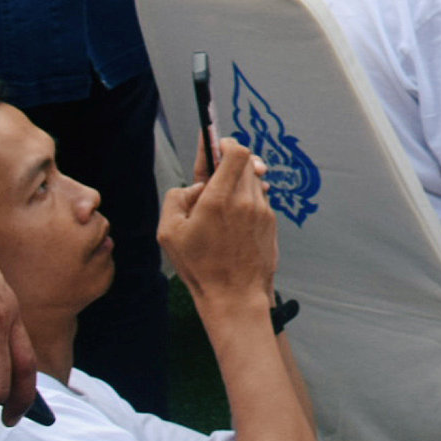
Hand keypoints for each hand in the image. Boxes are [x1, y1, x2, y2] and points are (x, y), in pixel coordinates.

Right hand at [160, 137, 277, 315]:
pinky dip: (247, 202)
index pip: (234, 151)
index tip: (215, 147)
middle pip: (245, 162)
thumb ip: (176, 199)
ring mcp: (262, 210)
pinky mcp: (271, 222)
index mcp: (219, 198)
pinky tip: (234, 223)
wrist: (236, 295)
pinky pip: (259, 199)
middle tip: (212, 180)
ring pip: (253, 180)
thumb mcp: (169, 233)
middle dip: (228, 165)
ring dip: (239, 183)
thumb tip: (194, 187)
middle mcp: (245, 199)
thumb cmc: (201, 267)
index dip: (224, 144)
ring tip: (222, 206)